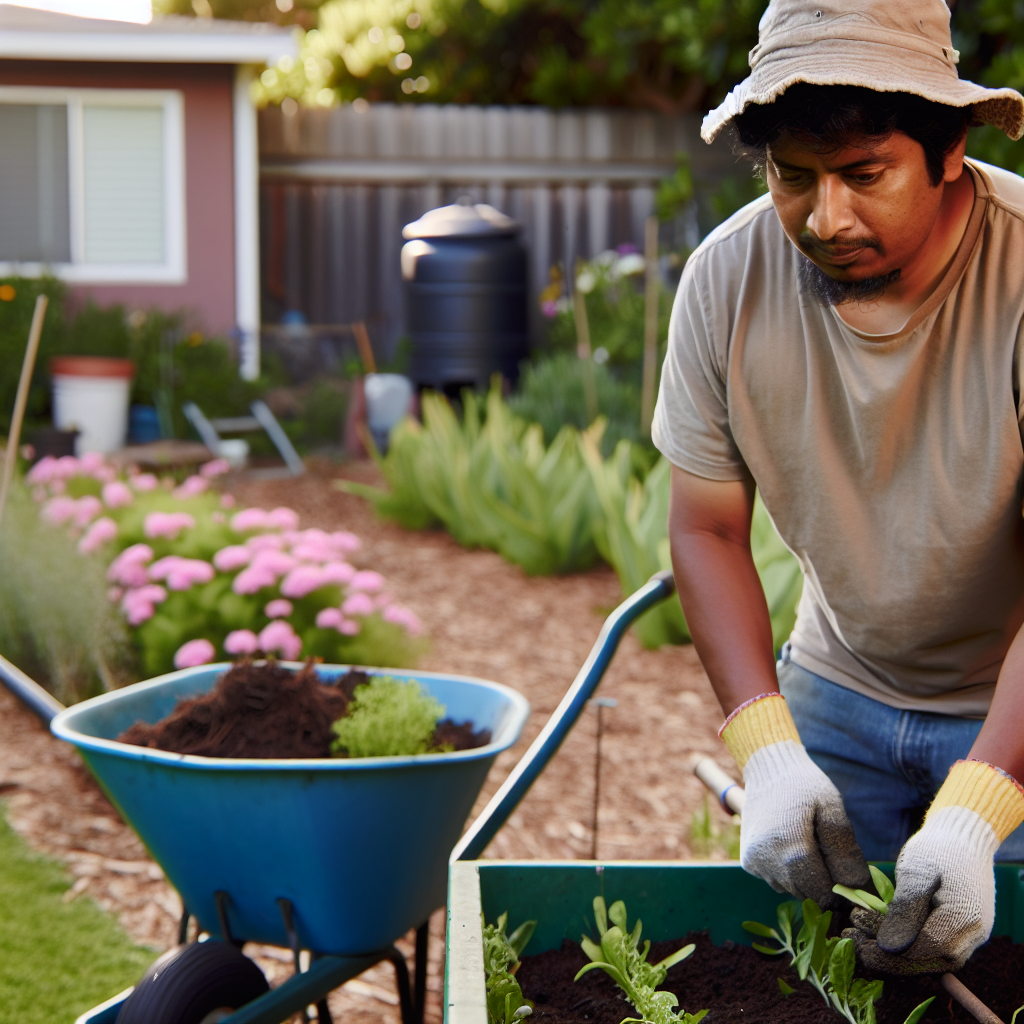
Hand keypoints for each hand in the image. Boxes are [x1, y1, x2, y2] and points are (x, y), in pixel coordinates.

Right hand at [721, 693, 869, 908]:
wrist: (768, 769)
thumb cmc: (805, 786)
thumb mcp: (832, 810)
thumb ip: (845, 851)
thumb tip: (857, 888)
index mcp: (791, 849)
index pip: (822, 893)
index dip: (839, 889)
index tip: (845, 870)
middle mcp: (768, 861)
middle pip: (807, 894)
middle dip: (822, 882)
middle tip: (826, 851)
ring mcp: (755, 862)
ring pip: (791, 889)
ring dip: (805, 878)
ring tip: (808, 845)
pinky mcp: (748, 862)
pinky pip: (776, 881)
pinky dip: (788, 872)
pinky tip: (789, 846)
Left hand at [852, 760, 1023, 974]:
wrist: (963, 836)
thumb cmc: (937, 848)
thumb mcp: (916, 873)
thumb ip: (905, 910)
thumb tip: (889, 947)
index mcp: (963, 919)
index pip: (922, 951)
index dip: (887, 953)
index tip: (855, 940)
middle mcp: (972, 935)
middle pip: (926, 961)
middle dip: (885, 955)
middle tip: (850, 936)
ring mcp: (969, 936)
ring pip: (928, 957)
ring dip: (892, 951)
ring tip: (856, 932)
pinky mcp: (961, 932)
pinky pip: (932, 947)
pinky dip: (905, 942)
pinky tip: (876, 929)